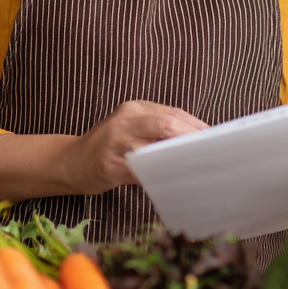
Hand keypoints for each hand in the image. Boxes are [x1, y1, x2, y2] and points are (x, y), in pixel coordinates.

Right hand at [64, 101, 207, 194]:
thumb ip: (159, 128)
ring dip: (179, 159)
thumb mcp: (132, 127)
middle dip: (192, 139)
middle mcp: (125, 121)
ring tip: (197, 166)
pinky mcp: (110, 165)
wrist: (72, 162)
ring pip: (156, 149)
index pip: (173, 113)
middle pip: (167, 125)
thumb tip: (197, 139)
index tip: (215, 139)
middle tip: (210, 153)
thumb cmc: (111, 145)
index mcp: (134, 108)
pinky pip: (143, 171)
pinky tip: (173, 180)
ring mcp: (116, 143)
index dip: (196, 126)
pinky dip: (160, 175)